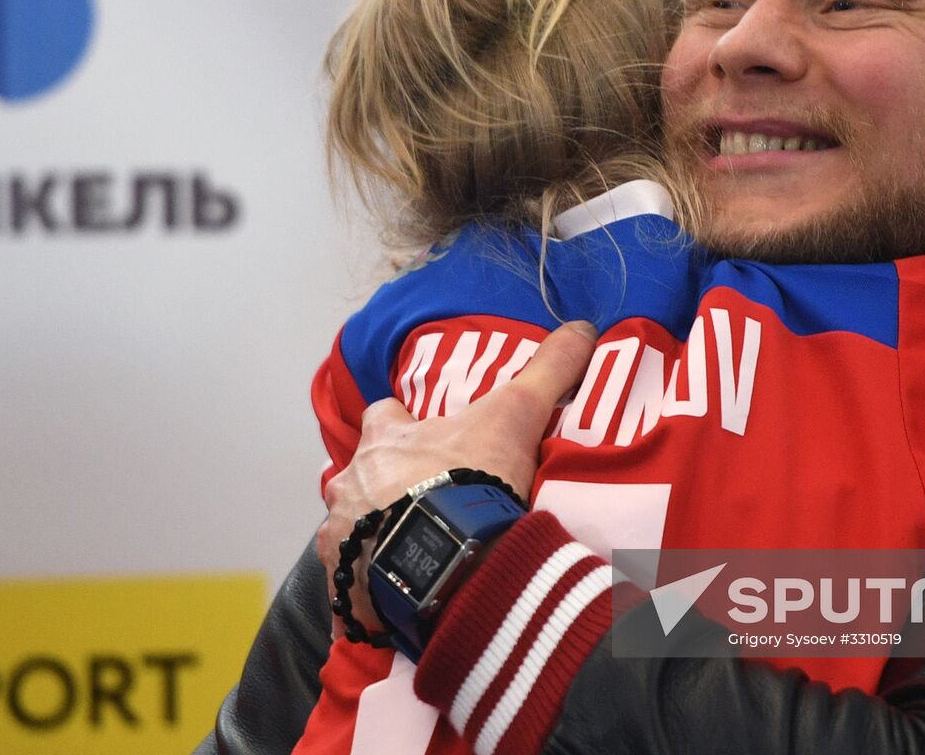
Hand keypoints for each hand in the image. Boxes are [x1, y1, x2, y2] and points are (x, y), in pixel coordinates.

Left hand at [316, 320, 597, 634]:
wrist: (450, 562)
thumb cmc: (470, 479)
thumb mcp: (516, 416)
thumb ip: (546, 371)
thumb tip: (581, 327)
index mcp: (384, 440)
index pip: (381, 418)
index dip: (400, 424)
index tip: (423, 436)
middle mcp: (350, 485)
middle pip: (359, 477)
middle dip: (383, 486)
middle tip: (423, 501)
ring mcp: (342, 539)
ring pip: (350, 532)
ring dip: (374, 538)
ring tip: (416, 553)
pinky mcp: (346, 589)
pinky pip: (352, 590)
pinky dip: (370, 592)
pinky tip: (401, 598)